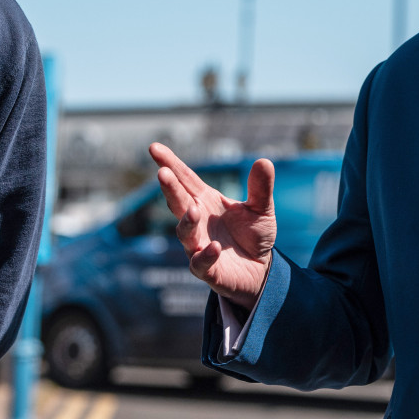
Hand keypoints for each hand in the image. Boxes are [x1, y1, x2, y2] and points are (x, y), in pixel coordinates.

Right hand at [150, 143, 275, 311]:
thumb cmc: (254, 235)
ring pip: (184, 232)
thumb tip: (264, 161)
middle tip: (163, 173)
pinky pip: (200, 263)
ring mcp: (198, 245)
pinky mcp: (207, 270)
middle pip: (179, 202)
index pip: (185, 179)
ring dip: (187, 221)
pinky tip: (215, 247)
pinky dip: (206, 255)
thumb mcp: (261, 209)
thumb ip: (260, 188)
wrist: (260, 269)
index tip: (154, 148)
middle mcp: (197, 221)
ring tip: (194, 210)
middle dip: (170, 188)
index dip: (170, 163)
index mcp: (205, 201)